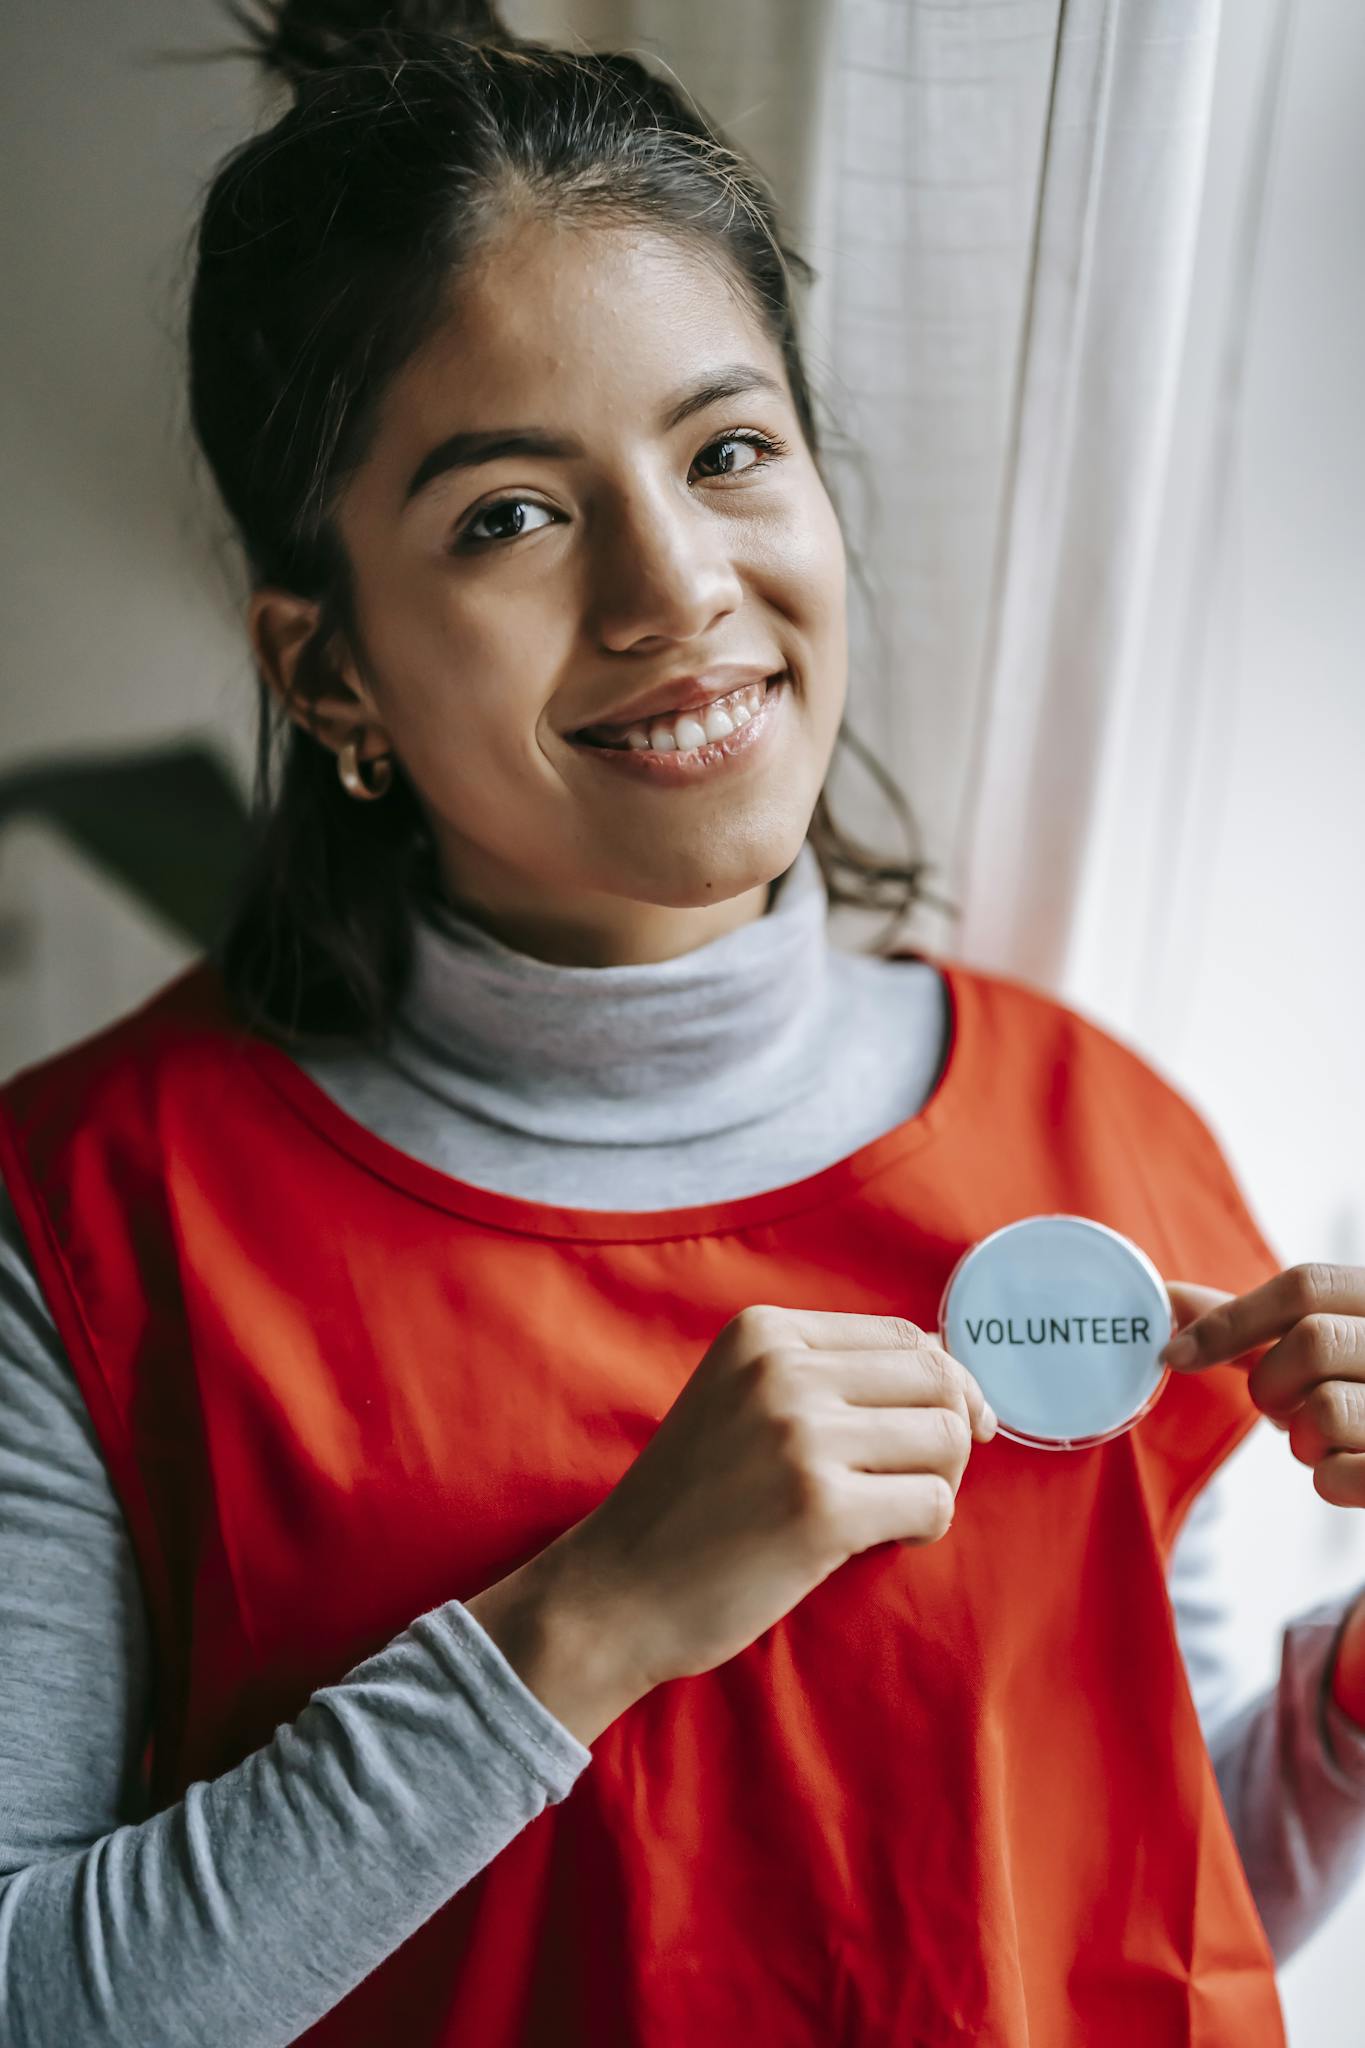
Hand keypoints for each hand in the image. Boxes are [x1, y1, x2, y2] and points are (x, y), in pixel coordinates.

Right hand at [546, 1305, 995, 1731]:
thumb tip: (951, 1367)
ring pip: (947, 1437)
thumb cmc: (692, 1501)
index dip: (941, 1386)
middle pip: (938, 1381)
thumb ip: (826, 1374)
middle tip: (915, 1481)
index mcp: (763, 1332)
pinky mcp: (821, 1509)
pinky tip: (877, 1540)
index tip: (937, 1433)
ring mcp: (801, 1436)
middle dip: (949, 1434)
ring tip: (892, 1512)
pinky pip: (934, 1502)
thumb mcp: (740, 1400)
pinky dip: (924, 1527)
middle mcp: (783, 1370)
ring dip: (938, 1482)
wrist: (617, 1590)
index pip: (903, 1337)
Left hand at [1161, 1264, 1364, 1507]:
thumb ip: (1252, 1324)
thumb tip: (1167, 1299)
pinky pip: (1341, 1476)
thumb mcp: (1324, 1344)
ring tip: (1331, 1438)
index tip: (1176, 1355)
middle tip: (1284, 1406)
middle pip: (1309, 1343)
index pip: (1305, 1284)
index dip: (1230, 1321)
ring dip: (1305, 1439)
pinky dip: (1330, 1479)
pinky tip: (1354, 1469)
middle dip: (1272, 1385)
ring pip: (1325, 1411)